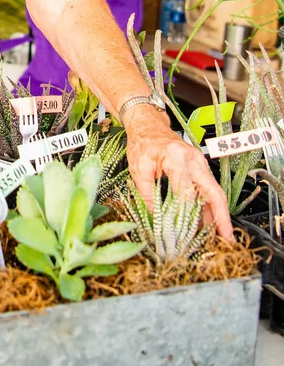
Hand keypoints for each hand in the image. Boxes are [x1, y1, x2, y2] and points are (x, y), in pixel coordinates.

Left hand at [124, 107, 233, 240]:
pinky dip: (211, 206)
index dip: (188, 214)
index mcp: (177, 158)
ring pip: (215, 191)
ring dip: (219, 215)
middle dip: (222, 217)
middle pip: (213, 191)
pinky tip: (211, 223)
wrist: (148, 125)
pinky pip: (209, 188)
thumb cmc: (142, 144)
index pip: (187, 192)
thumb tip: (156, 218)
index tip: (188, 233)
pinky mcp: (200, 167)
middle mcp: (194, 160)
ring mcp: (200, 163)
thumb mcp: (138, 168)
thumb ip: (147, 193)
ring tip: (222, 237)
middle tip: (227, 239)